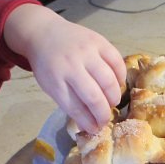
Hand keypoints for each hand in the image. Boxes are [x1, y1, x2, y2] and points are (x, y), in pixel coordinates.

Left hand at [4, 4, 125, 132]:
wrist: (44, 33)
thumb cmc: (48, 65)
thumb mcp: (51, 86)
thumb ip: (70, 104)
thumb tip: (92, 126)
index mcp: (55, 80)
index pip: (75, 108)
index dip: (88, 122)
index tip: (95, 130)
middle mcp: (71, 65)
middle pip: (94, 96)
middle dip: (103, 114)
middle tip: (105, 120)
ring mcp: (86, 51)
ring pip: (108, 81)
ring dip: (114, 97)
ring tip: (111, 102)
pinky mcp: (99, 41)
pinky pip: (117, 62)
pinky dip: (120, 77)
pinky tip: (117, 84)